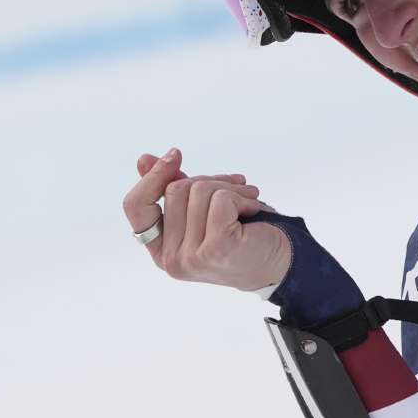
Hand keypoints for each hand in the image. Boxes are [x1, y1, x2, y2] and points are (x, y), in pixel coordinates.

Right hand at [122, 148, 291, 291]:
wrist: (282, 263)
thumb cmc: (243, 234)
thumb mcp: (202, 210)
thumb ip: (172, 189)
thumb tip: (144, 159)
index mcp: (161, 250)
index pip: (135, 206)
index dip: (152, 176)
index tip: (175, 155)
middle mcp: (170, 259)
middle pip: (175, 189)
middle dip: (210, 181)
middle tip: (237, 190)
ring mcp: (190, 257)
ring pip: (198, 190)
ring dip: (231, 187)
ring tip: (249, 201)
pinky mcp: (215, 248)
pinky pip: (220, 199)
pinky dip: (242, 196)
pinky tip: (253, 209)